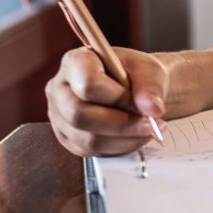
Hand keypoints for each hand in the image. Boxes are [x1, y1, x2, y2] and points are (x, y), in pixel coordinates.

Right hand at [46, 47, 168, 156]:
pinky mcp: (68, 138)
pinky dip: (119, 147)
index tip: (141, 102)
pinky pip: (90, 151)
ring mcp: (59, 116)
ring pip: (87, 138)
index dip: (117, 97)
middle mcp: (60, 89)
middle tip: (150, 124)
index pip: (87, 84)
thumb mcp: (149, 70)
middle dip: (120, 124)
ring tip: (148, 129)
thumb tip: (153, 110)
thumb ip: (150, 87)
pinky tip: (135, 136)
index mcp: (75, 62)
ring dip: (123, 139)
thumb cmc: (138, 74)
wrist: (137, 88)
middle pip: (79, 115)